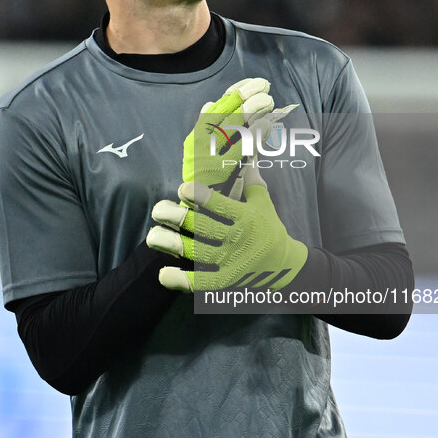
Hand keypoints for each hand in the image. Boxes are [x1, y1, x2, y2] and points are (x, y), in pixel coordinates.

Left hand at [146, 171, 307, 292]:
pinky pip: (201, 283)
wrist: (284, 267)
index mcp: (246, 218)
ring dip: (172, 244)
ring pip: (196, 252)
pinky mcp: (225, 281)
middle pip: (202, 227)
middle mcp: (237, 239)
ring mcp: (230, 262)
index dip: (200, 196)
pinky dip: (182, 280)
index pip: (220, 205)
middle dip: (177, 217)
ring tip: (152, 236)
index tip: (182, 189)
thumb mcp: (264, 203)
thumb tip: (245, 155)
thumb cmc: (270, 230)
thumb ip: (250, 181)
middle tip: (158, 210)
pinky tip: (164, 274)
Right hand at [182, 78, 273, 192]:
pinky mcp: (216, 169)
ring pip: (232, 124)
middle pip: (224, 111)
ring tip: (268, 101)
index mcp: (199, 134)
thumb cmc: (208, 183)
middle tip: (264, 87)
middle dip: (246, 96)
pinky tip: (266, 124)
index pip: (218, 105)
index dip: (236, 91)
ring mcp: (207, 154)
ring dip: (252, 110)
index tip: (252, 83)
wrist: (195, 213)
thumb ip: (216, 132)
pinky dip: (255, 134)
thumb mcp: (208, 153)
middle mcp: (200, 141)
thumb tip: (210, 104)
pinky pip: (240, 147)